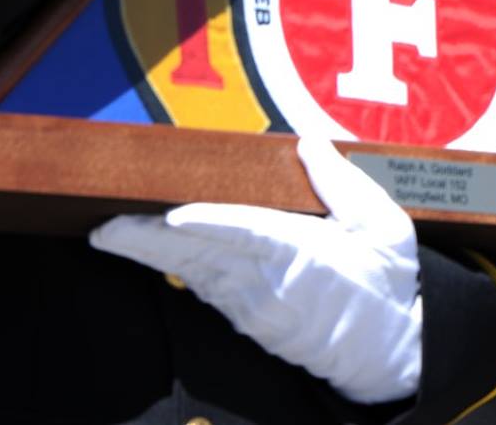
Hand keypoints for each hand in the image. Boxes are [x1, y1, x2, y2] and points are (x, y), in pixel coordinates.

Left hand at [91, 136, 422, 403]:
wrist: (388, 351)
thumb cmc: (389, 284)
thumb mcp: (385, 227)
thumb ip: (344, 183)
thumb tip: (309, 143)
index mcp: (306, 256)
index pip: (250, 233)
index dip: (209, 223)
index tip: (173, 214)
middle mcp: (270, 284)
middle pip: (200, 257)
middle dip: (149, 242)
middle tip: (106, 228)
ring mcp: (253, 305)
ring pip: (193, 272)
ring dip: (150, 253)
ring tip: (112, 233)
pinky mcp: (245, 318)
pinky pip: (203, 285)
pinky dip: (174, 265)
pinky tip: (147, 250)